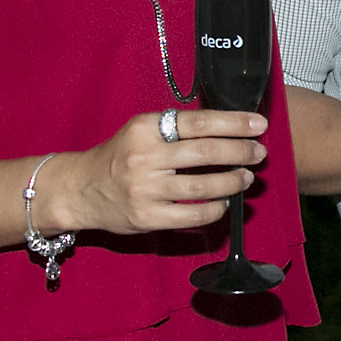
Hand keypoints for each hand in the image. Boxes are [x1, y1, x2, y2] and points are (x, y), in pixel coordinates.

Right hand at [61, 111, 266, 235]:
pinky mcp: (147, 217)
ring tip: (246, 178)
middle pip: (205, 153)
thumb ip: (176, 130)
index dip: (234, 124)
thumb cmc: (119, 157)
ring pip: (202, 187)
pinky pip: (192, 215)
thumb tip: (227, 130)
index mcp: (145, 129)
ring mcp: (145, 190)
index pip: (199, 122)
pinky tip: (224, 202)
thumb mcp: (140, 131)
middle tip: (259, 152)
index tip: (258, 125)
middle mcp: (144, 158)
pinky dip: (214, 209)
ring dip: (232, 182)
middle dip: (240, 152)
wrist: (81, 189)